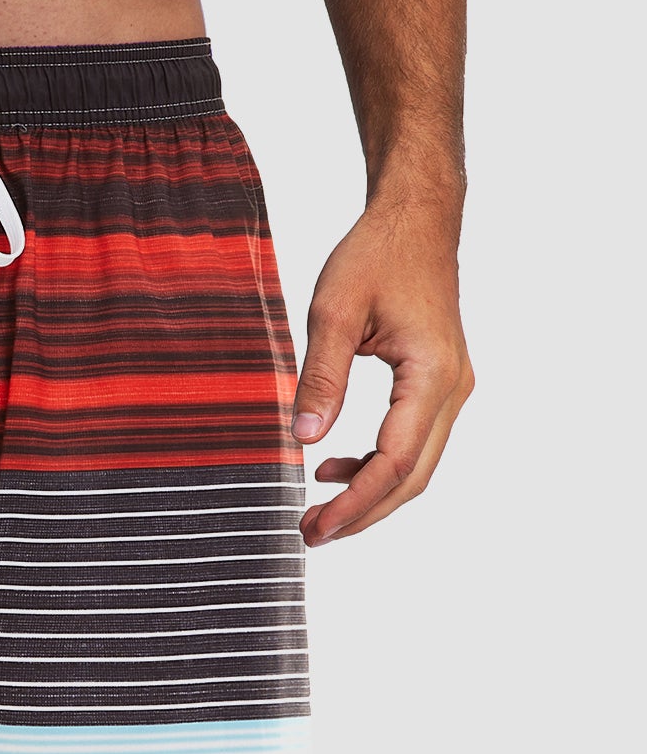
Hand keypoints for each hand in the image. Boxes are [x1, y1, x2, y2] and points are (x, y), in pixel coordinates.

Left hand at [291, 196, 474, 546]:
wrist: (414, 220)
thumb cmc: (377, 255)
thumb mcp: (333, 311)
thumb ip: (319, 376)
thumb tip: (302, 439)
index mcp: (431, 374)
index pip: (395, 461)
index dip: (355, 503)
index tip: (317, 526)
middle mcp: (451, 388)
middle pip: (412, 476)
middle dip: (362, 512)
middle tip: (312, 534)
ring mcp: (449, 388)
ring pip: (415, 464)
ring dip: (368, 492)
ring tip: (317, 508)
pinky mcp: (436, 385)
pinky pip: (411, 441)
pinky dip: (374, 464)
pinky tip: (332, 466)